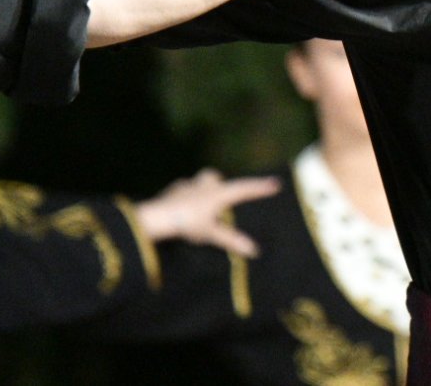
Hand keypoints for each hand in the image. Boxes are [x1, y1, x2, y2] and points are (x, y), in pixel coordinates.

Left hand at [133, 168, 280, 256]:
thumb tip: (254, 251)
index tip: (275, 183)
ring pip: (198, 182)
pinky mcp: (172, 192)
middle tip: (223, 196)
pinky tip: (181, 209)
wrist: (155, 217)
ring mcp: (186, 186)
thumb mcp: (211, 234)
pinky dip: (185, 198)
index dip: (260, 187)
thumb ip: (231, 241)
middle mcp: (204, 185)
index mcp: (218, 193)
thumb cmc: (187, 223)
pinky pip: (182, 192)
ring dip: (202, 189)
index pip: (244, 188)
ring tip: (200, 204)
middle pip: (216, 178)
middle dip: (221, 184)